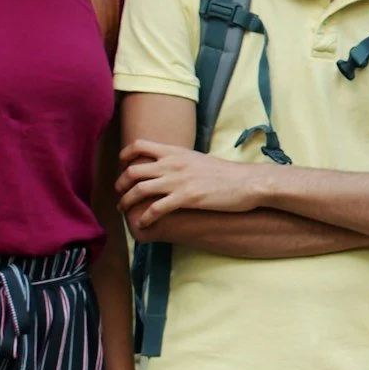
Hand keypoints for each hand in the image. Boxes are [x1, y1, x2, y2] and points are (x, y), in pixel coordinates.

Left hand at [116, 140, 265, 227]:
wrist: (247, 182)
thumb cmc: (227, 174)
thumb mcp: (200, 160)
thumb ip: (181, 161)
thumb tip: (170, 168)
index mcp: (176, 152)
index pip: (140, 145)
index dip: (125, 155)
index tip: (122, 165)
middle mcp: (172, 164)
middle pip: (133, 170)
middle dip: (121, 184)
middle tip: (120, 194)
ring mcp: (178, 181)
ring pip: (138, 190)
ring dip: (126, 202)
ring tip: (125, 211)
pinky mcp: (186, 198)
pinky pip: (155, 208)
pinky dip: (145, 218)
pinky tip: (143, 224)